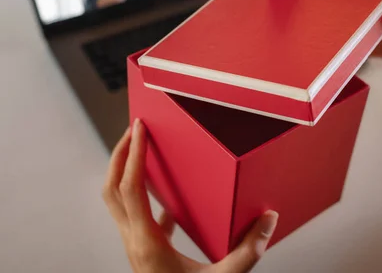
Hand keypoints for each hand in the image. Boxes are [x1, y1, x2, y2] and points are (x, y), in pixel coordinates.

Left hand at [103, 119, 279, 272]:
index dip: (134, 155)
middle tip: (134, 130)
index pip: (131, 188)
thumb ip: (248, 252)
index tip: (140, 129)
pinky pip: (138, 219)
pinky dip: (147, 202)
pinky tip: (170, 204)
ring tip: (142, 153)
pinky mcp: (144, 253)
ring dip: (125, 174)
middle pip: (112, 189)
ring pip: (118, 202)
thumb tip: (269, 220)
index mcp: (147, 243)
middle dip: (120, 156)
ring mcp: (135, 248)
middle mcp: (134, 242)